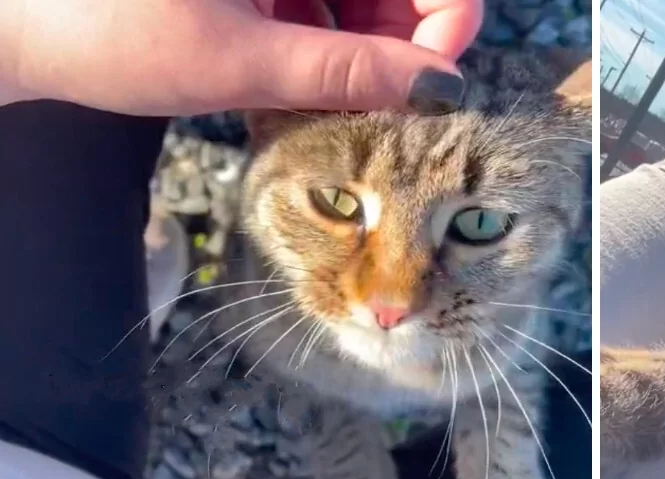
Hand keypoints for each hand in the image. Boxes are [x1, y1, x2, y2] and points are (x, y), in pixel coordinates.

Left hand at [0, 0, 482, 115]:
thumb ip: (347, 71)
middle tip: (392, 100)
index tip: (435, 77)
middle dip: (403, 34)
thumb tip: (440, 87)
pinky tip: (305, 76)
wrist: (8, 25)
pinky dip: (324, 34)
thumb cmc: (101, 26)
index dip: (443, 14)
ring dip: (364, 42)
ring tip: (341, 98)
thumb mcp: (238, 59)